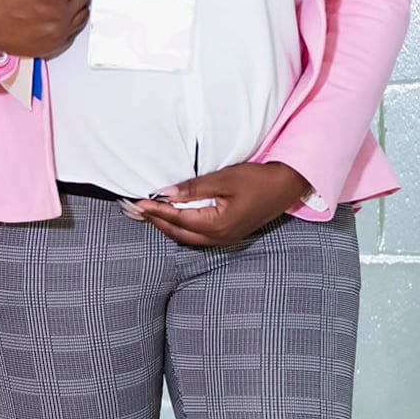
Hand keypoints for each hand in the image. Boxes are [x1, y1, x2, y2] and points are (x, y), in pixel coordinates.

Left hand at [128, 164, 311, 248]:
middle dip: (154, 221)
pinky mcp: (228, 235)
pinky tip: (173, 219)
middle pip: (177, 232)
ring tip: (148, 215)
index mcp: (216, 225)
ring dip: (166, 226)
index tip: (136, 202)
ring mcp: (224, 239)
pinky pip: (196, 237)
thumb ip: (193, 188)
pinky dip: (180, 228)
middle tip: (134, 211)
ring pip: (186, 237)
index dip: (154, 210)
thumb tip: (165, 193)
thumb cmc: (257, 180)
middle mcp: (218, 237)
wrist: (286, 187)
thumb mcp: (224, 179)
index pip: (176, 217)